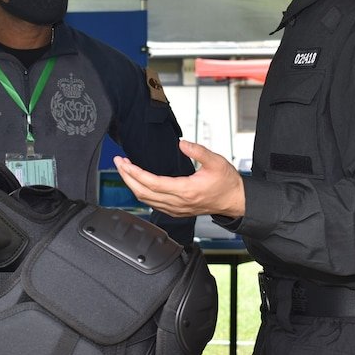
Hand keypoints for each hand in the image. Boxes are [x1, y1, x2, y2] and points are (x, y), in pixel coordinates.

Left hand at [113, 140, 244, 217]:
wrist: (235, 200)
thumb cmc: (227, 182)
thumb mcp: (216, 161)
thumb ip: (198, 151)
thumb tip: (182, 143)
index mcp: (186, 190)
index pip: (152, 183)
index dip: (135, 173)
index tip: (125, 162)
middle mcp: (178, 203)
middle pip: (143, 193)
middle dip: (127, 177)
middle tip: (118, 162)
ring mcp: (176, 209)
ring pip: (146, 200)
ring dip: (132, 184)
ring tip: (125, 170)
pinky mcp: (176, 211)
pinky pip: (153, 204)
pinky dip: (141, 192)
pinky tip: (138, 183)